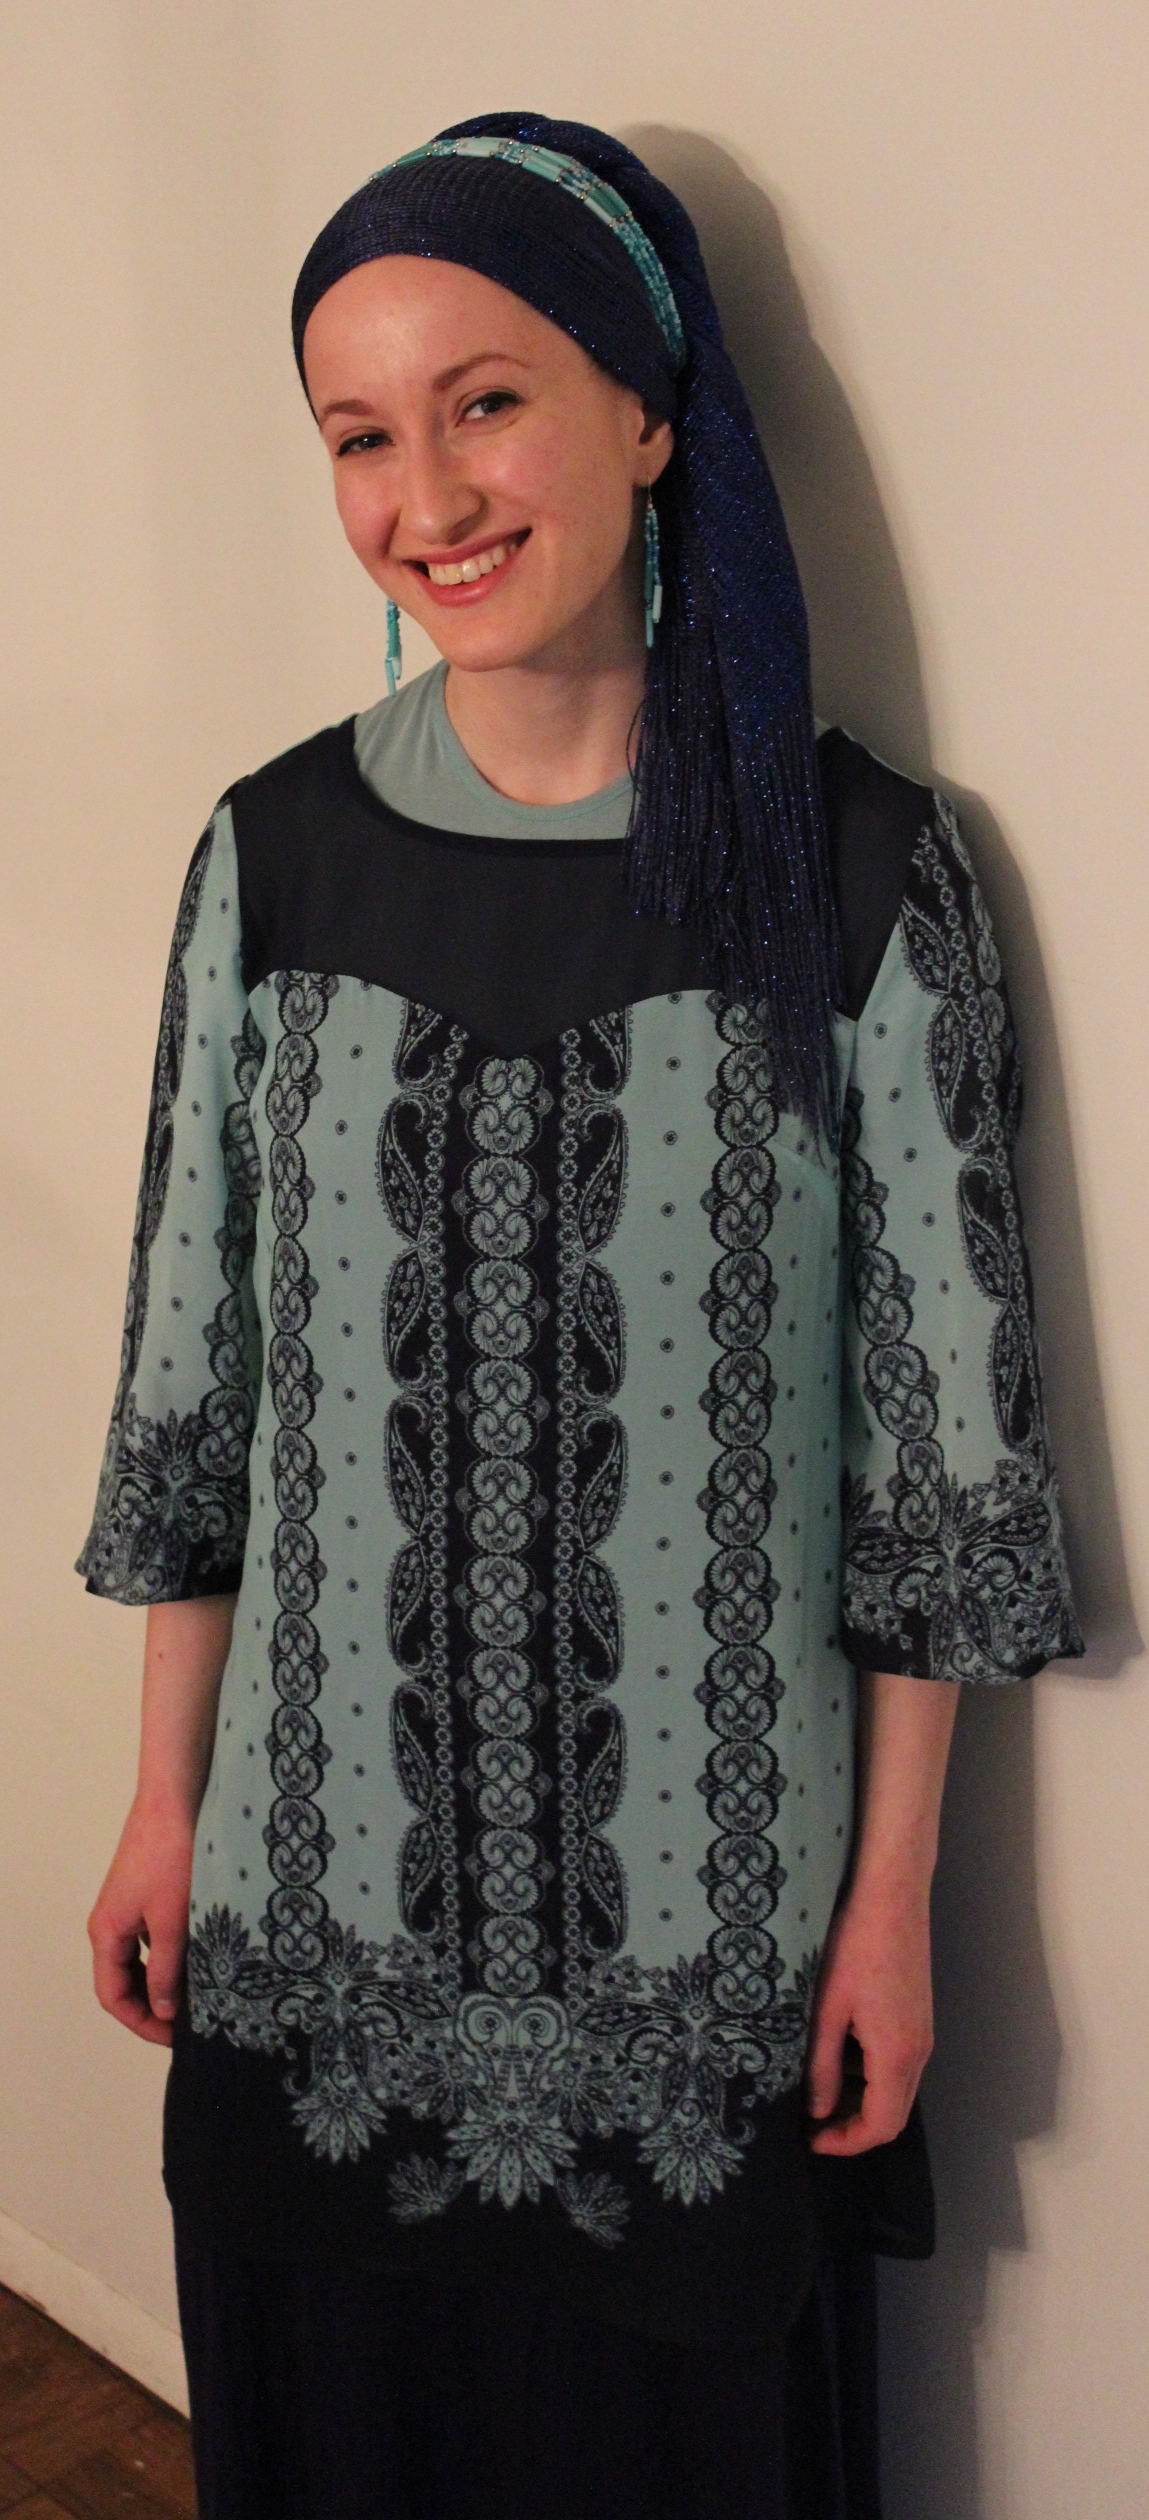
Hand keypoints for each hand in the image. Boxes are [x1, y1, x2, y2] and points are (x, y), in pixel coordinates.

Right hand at [88, 1796, 195, 2047]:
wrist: (175, 1799)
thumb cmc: (172, 1856)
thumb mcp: (173, 1922)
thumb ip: (166, 1971)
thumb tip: (163, 2011)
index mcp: (106, 1933)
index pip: (113, 1996)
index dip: (141, 2023)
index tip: (174, 2038)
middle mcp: (111, 1923)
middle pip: (123, 1981)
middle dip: (152, 2007)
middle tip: (188, 2025)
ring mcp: (128, 1908)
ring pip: (140, 1961)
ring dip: (163, 1983)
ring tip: (197, 2000)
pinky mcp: (147, 1894)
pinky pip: (152, 1939)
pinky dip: (170, 1957)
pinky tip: (199, 1963)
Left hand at [805, 1880, 933, 2154]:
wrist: (892, 1895)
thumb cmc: (855, 1946)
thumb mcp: (827, 2009)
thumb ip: (822, 2066)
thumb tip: (817, 2110)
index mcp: (897, 2055)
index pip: (881, 2126)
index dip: (846, 2142)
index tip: (811, 2138)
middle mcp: (918, 2050)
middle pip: (893, 2115)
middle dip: (853, 2127)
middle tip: (812, 2120)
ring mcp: (922, 2032)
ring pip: (896, 2089)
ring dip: (861, 2099)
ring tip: (818, 2086)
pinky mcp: (918, 2015)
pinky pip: (898, 2063)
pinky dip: (871, 2074)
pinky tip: (839, 2050)